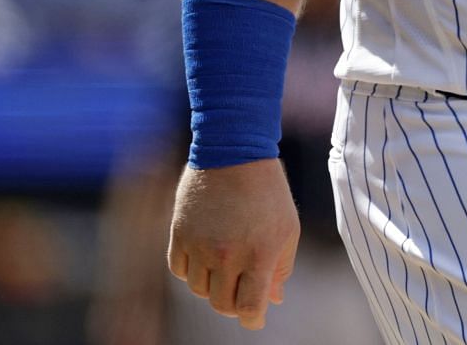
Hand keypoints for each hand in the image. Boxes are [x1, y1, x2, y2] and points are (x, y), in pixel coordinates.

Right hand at [167, 158, 299, 330]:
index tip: (255, 316)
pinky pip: (179, 270)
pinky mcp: (179, 232)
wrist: (233, 148)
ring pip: (199, 290)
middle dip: (234, 302)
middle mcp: (227, 254)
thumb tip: (272, 299)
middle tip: (241, 286)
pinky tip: (204, 254)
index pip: (250, 308)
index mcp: (259, 255)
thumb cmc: (267, 189)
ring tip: (224, 263)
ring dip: (212, 284)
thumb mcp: (287, 227)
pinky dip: (191, 270)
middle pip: (222, 304)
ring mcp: (200, 245)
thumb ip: (280, 266)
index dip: (253, 318)